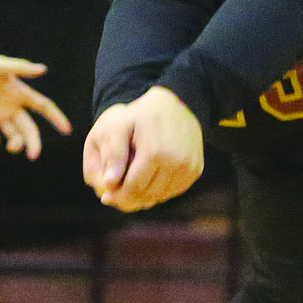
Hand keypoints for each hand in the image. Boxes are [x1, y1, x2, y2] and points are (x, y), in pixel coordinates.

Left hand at [0, 53, 71, 159]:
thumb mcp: (0, 66)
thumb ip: (21, 68)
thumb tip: (43, 69)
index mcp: (19, 93)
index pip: (43, 107)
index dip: (56, 118)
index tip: (67, 131)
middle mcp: (11, 106)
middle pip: (29, 128)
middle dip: (34, 143)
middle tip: (33, 155)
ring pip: (13, 135)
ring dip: (16, 144)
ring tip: (11, 146)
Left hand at [83, 86, 203, 211]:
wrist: (175, 104)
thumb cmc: (141, 115)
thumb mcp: (120, 126)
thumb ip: (113, 154)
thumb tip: (108, 184)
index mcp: (155, 152)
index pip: (133, 188)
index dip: (118, 195)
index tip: (107, 196)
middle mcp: (176, 162)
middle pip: (148, 195)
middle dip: (130, 197)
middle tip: (117, 194)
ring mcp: (189, 167)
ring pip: (161, 196)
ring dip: (145, 195)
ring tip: (131, 185)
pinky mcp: (196, 169)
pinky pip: (174, 190)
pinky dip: (160, 190)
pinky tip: (149, 180)